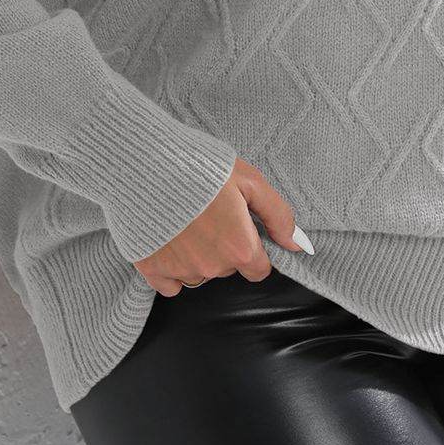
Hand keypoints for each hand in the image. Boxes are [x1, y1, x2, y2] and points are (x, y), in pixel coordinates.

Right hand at [132, 157, 313, 296]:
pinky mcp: (153, 270)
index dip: (254, 248)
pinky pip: (170, 283)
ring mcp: (181, 271)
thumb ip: (278, 215)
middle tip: (210, 212)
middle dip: (224, 246)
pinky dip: (172, 264)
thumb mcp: (249, 180)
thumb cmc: (200, 165)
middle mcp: (212, 267)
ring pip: (200, 273)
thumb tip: (297, 244)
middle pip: (228, 268)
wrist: (146, 161)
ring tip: (186, 217)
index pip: (259, 270)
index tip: (240, 227)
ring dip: (198, 254)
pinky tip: (169, 236)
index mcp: (239, 247)